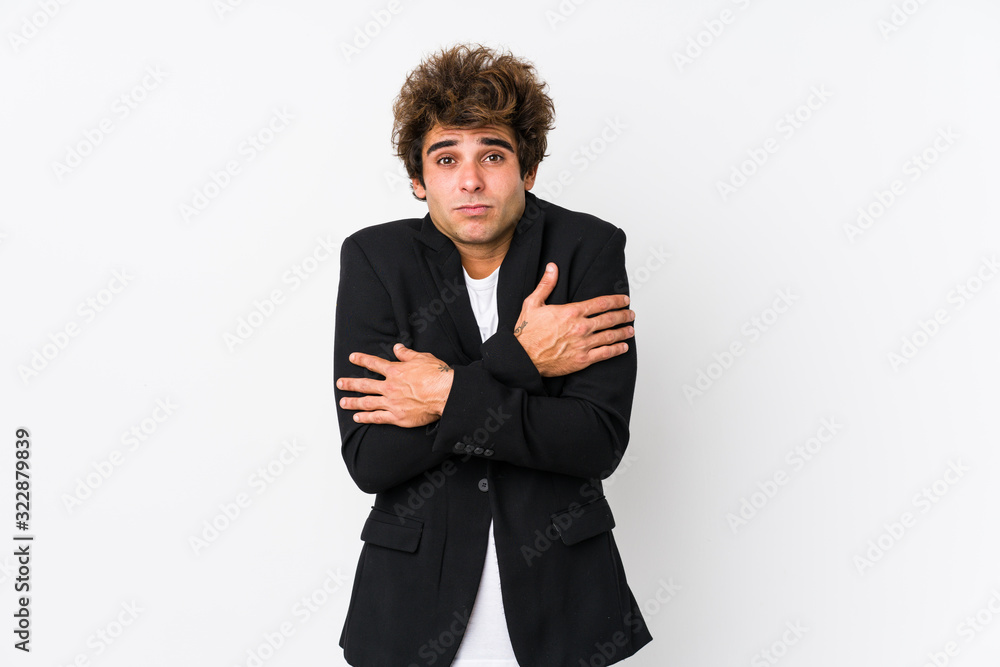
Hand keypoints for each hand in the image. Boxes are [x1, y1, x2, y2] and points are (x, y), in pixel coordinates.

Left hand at [336, 343, 453, 426]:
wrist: (445, 394)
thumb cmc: (437, 376)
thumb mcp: (422, 358)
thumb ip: (407, 354)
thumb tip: (397, 348)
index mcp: (395, 371)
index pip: (374, 363)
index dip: (362, 359)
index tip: (352, 358)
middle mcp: (389, 386)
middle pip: (365, 384)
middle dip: (350, 383)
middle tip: (340, 383)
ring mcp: (391, 402)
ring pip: (367, 402)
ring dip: (353, 402)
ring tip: (343, 402)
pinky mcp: (397, 417)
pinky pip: (377, 418)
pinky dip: (366, 418)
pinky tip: (357, 418)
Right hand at [513, 262, 634, 376]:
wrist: (523, 358)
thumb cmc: (526, 333)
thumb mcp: (532, 304)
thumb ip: (546, 285)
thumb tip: (552, 267)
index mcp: (571, 312)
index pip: (601, 303)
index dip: (616, 301)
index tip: (624, 300)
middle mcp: (581, 327)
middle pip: (610, 319)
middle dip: (623, 315)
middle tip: (631, 314)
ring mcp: (583, 344)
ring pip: (610, 336)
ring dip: (623, 332)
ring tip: (631, 329)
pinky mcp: (582, 360)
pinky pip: (605, 353)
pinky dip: (617, 350)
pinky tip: (623, 347)